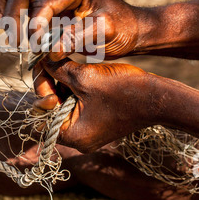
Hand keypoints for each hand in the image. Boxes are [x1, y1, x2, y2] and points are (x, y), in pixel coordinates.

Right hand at [0, 0, 142, 59]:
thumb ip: (79, 38)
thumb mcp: (108, 32)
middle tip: (17, 44)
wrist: (130, 28)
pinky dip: (8, 9)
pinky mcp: (48, 1)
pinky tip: (9, 28)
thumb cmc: (123, 29)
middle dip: (14, 18)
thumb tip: (50, 50)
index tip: (36, 48)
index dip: (35, 26)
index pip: (44, 3)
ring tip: (6, 32)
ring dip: (4, 9)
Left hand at [32, 58, 198, 152]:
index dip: (40, 86)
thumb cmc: (123, 90)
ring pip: (64, 105)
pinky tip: (75, 71)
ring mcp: (88, 131)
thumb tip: (42, 61)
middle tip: (49, 60)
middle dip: (51, 84)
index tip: (42, 64)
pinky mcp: (96, 122)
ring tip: (63, 63)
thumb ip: (59, 71)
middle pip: (52, 109)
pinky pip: (77, 106)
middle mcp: (78, 139)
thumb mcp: (85, 78)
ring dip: (62, 84)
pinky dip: (74, 89)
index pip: (42, 113)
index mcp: (72, 135)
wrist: (158, 97)